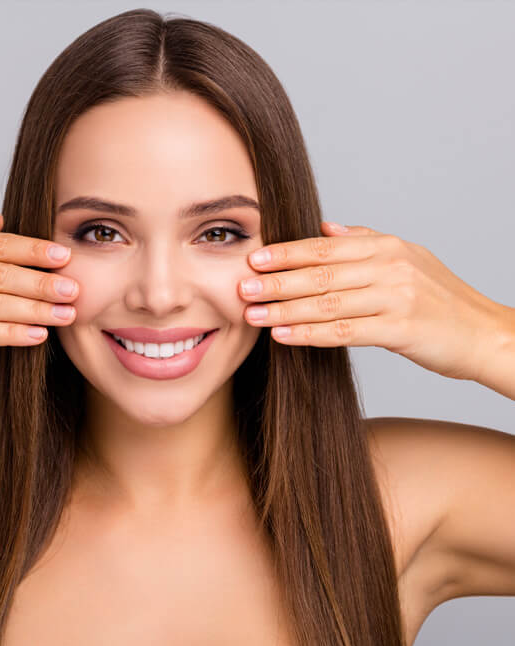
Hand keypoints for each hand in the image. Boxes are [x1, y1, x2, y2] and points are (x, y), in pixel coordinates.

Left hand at [238, 220, 505, 381]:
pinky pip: (345, 332)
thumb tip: (325, 227)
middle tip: (241, 286)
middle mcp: (389, 267)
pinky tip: (283, 337)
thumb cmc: (440, 298)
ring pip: (327, 303)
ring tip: (252, 314)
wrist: (484, 332)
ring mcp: (396, 297)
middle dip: (276, 281)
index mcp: (386, 247)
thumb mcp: (407, 258)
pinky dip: (310, 335)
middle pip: (320, 273)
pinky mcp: (401, 330)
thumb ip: (365, 241)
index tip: (253, 258)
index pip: (324, 247)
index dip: (286, 253)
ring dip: (284, 310)